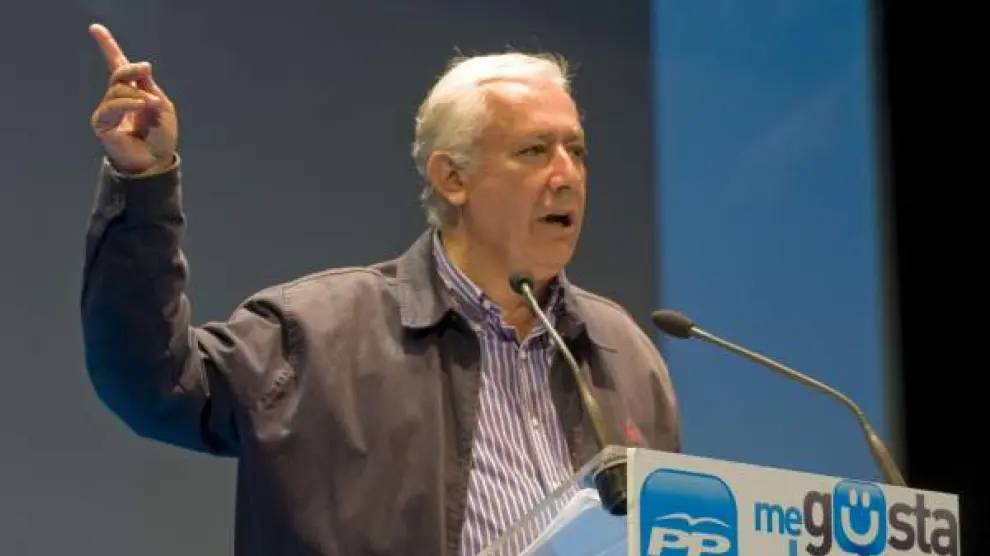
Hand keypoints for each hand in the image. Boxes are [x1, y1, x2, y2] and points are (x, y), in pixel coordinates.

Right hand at [89, 24, 177, 173]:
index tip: (95, 28)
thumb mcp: (162, 106)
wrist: (157, 161)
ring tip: (151, 104)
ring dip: (137, 93)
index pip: (116, 66)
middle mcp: (117, 98)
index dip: (107, 46)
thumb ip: (150, 87)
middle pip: (118, 73)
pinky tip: (142, 106)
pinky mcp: (102, 123)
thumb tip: (142, 68)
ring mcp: (108, 110)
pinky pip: (113, 105)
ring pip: (117, 89)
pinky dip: (129, 103)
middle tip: (146, 68)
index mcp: (132, 92)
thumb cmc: (161, 137)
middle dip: (131, 68)